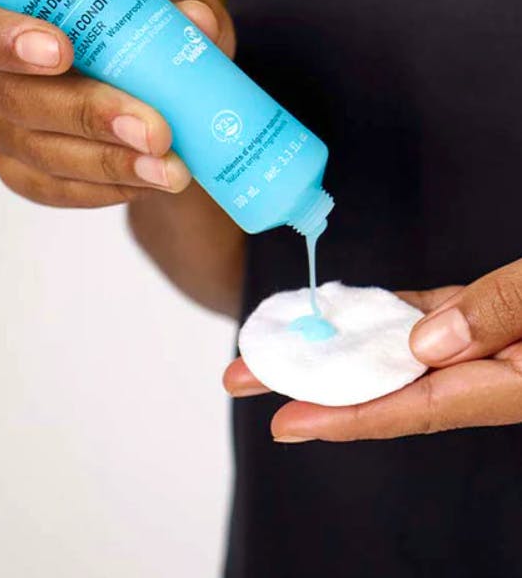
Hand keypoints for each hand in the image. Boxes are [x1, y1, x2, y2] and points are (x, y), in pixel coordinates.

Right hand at [0, 0, 235, 207]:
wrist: (156, 90)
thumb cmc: (142, 27)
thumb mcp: (170, 3)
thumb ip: (180, 4)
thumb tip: (197, 20)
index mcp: (2, 8)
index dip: (3, 37)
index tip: (63, 49)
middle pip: (13, 97)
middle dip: (89, 114)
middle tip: (155, 129)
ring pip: (38, 151)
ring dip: (109, 162)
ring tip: (171, 168)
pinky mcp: (21, 171)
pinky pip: (53, 189)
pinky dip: (105, 187)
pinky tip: (148, 181)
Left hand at [223, 258, 521, 441]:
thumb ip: (499, 314)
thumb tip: (424, 342)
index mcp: (508, 382)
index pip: (412, 404)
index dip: (345, 414)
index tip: (283, 419)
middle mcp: (488, 372)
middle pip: (385, 384)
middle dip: (311, 383)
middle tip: (240, 376)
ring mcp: (486, 346)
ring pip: (398, 353)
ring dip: (338, 350)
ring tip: (276, 344)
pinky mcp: (491, 320)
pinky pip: (427, 323)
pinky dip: (387, 319)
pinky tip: (348, 315)